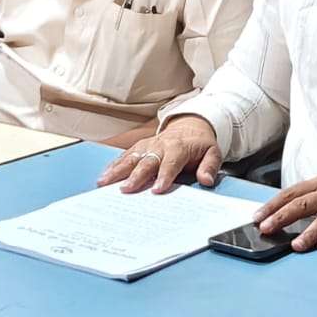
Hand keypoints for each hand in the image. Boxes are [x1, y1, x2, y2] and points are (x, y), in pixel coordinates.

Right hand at [97, 114, 220, 192]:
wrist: (190, 126)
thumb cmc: (199, 144)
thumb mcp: (213, 153)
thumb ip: (210, 166)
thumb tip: (206, 180)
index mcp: (179, 148)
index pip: (171, 163)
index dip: (164, 176)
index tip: (157, 189)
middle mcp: (160, 145)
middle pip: (146, 161)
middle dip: (136, 175)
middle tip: (126, 189)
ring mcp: (147, 145)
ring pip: (130, 157)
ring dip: (117, 170)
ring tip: (104, 183)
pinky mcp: (139, 147)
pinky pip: (124, 156)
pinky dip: (113, 166)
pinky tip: (103, 176)